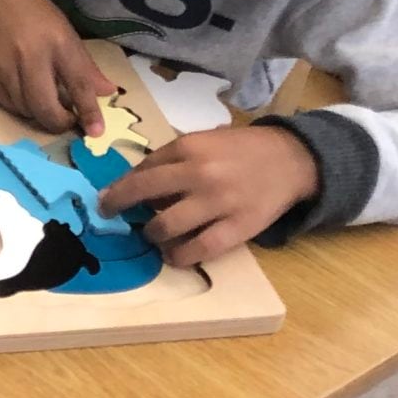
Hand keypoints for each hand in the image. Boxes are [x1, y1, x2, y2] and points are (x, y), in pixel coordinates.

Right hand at [0, 0, 115, 136]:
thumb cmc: (35, 15)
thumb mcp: (66, 33)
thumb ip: (85, 66)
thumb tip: (107, 92)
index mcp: (58, 43)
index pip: (78, 84)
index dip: (88, 111)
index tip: (96, 131)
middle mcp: (31, 57)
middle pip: (45, 106)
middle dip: (59, 122)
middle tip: (67, 120)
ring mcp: (6, 68)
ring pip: (25, 110)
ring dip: (40, 115)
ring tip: (47, 104)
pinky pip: (8, 104)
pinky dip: (21, 108)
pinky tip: (27, 97)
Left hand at [98, 126, 317, 266]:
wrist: (291, 160)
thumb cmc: (240, 150)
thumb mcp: (202, 142)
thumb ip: (171, 160)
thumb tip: (134, 184)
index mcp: (189, 148)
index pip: (142, 170)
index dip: (119, 187)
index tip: (105, 198)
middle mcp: (200, 174)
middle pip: (144, 194)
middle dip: (119, 207)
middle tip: (111, 216)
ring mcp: (220, 202)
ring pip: (167, 226)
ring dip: (151, 234)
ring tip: (152, 236)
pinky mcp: (239, 227)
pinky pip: (201, 249)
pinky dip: (180, 256)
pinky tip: (172, 256)